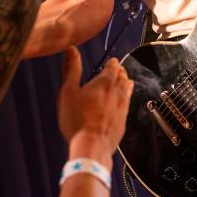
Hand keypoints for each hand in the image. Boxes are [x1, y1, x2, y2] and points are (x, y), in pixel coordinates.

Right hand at [57, 48, 132, 168]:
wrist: (91, 146)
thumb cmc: (77, 120)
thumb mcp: (68, 91)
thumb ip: (71, 69)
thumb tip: (71, 50)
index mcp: (104, 84)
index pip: (112, 68)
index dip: (112, 63)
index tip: (112, 61)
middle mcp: (117, 94)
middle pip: (123, 79)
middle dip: (121, 73)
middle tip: (119, 70)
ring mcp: (122, 109)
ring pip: (128, 92)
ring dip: (126, 85)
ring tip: (126, 82)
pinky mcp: (123, 123)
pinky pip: (127, 107)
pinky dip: (126, 101)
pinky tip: (123, 105)